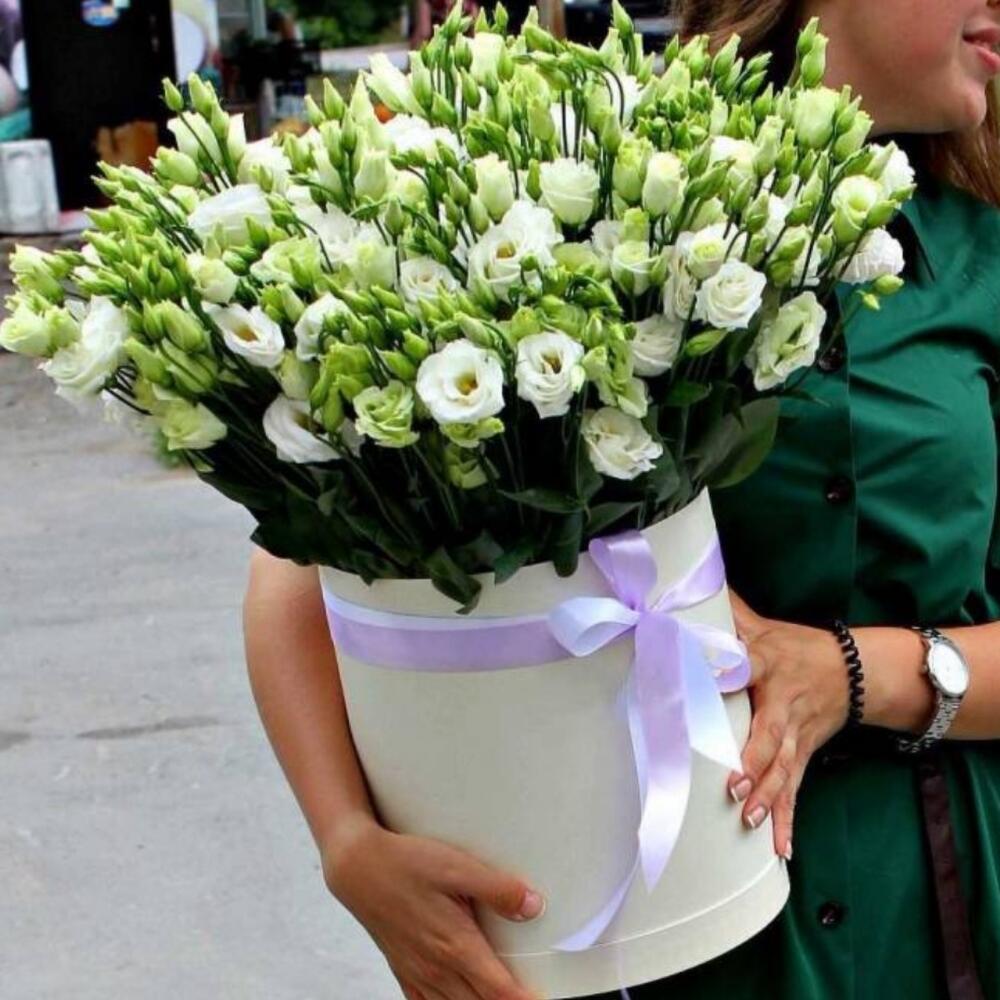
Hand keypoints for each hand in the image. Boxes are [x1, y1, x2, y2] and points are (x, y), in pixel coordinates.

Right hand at [323, 816, 543, 999]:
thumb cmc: (407, 863)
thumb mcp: (458, 866)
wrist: (358, 868)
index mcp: (456, 946)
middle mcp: (438, 969)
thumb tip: (534, 906)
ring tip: (499, 998)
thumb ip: (498, 888)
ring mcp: (419, 974)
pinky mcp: (404, 971)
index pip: (501, 991)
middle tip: (529, 997)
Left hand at [727, 592, 850, 860]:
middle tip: (733, 785)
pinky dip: (789, 821)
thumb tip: (685, 588)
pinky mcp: (804, 756)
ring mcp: (798, 735)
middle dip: (754, 761)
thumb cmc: (795, 646)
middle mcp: (784, 704)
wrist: (855, 670)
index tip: (702, 687)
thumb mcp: (762, 625)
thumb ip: (725, 610)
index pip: (746, 667)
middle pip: (771, 734)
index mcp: (769, 665)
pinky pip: (796, 791)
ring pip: (785, 769)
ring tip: (750, 819)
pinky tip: (781, 849)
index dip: (727, 676)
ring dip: (769, 797)